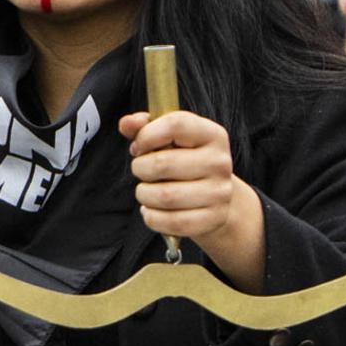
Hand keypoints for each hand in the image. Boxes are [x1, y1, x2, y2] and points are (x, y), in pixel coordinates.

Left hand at [118, 110, 256, 250]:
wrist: (215, 196)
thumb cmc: (185, 162)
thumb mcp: (170, 139)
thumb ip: (144, 127)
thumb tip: (126, 124)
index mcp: (212, 134)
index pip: (176, 124)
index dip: (147, 134)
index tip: (139, 146)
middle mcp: (220, 162)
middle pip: (163, 163)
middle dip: (140, 168)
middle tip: (141, 171)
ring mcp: (219, 193)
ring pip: (165, 196)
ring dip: (144, 195)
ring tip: (146, 192)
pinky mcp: (213, 219)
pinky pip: (172, 222)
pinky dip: (152, 218)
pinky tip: (152, 210)